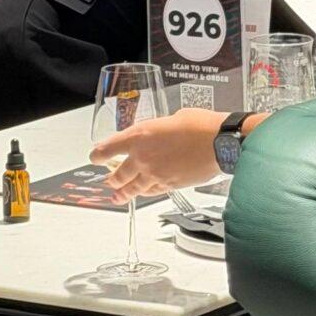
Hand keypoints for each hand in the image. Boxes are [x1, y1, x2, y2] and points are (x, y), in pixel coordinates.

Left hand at [92, 107, 225, 200]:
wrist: (220, 142)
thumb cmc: (201, 125)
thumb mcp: (172, 118)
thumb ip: (159, 130)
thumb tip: (161, 134)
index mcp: (139, 136)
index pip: (108, 149)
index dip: (98, 155)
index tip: (95, 157)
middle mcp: (143, 158)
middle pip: (118, 174)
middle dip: (112, 178)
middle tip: (109, 179)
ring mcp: (155, 174)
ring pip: (132, 188)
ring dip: (123, 193)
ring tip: (118, 197)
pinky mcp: (169, 185)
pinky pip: (151, 192)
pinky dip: (145, 193)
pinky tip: (144, 193)